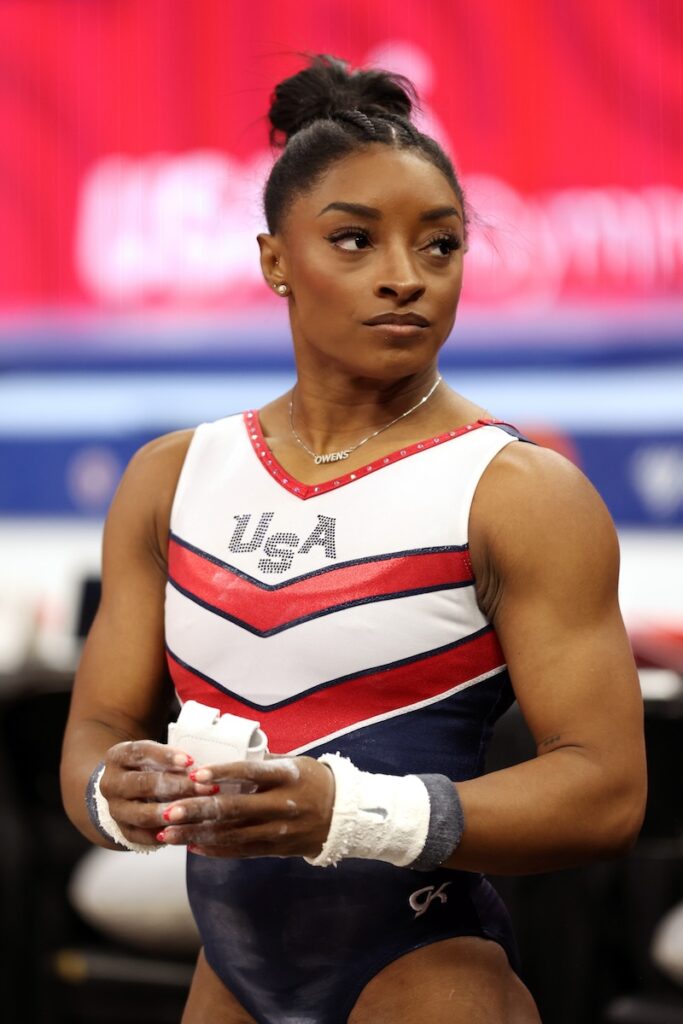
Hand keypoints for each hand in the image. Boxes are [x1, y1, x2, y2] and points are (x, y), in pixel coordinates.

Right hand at [100, 740, 217, 846]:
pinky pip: (145, 836)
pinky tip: (187, 829)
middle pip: (144, 784)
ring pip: (144, 814)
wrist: (124, 791)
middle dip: (178, 786)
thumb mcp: (155, 755)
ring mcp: (114, 809)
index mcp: (118, 756)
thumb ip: (172, 759)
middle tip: (205, 788)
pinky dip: (167, 834)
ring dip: (173, 813)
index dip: (167, 756)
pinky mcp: (122, 831)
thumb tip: (201, 769)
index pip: (141, 752)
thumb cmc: (149, 767)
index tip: (191, 761)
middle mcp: (110, 783)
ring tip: (198, 811)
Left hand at [155, 756, 334, 858]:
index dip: (221, 774)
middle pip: (233, 809)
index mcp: (286, 776)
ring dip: (196, 835)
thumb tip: (222, 751)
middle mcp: (282, 804)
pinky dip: (214, 849)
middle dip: (196, 811)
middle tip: (167, 811)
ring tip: (167, 834)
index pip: (249, 773)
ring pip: (231, 834)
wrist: (342, 815)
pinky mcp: (275, 848)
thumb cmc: (312, 780)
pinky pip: (240, 850)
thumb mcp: (293, 762)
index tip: (194, 775)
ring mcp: (278, 829)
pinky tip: (191, 845)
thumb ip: (261, 761)